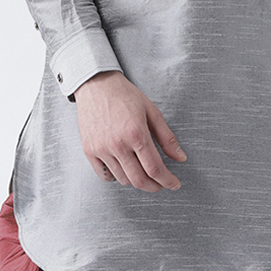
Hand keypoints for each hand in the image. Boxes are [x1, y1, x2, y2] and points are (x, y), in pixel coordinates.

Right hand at [73, 70, 186, 191]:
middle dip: (154, 186)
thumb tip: (181, 157)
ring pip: (123, 179)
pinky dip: (117, 177)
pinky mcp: (89, 150)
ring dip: (137, 180)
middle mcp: (117, 144)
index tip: (174, 184)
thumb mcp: (152, 112)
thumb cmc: (125, 95)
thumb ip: (167, 137)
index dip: (167, 180)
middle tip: (161, 183)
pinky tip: (124, 169)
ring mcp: (101, 149)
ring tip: (143, 171)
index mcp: (136, 133)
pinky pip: (105, 176)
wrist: (96, 84)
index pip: (155, 168)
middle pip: (139, 180)